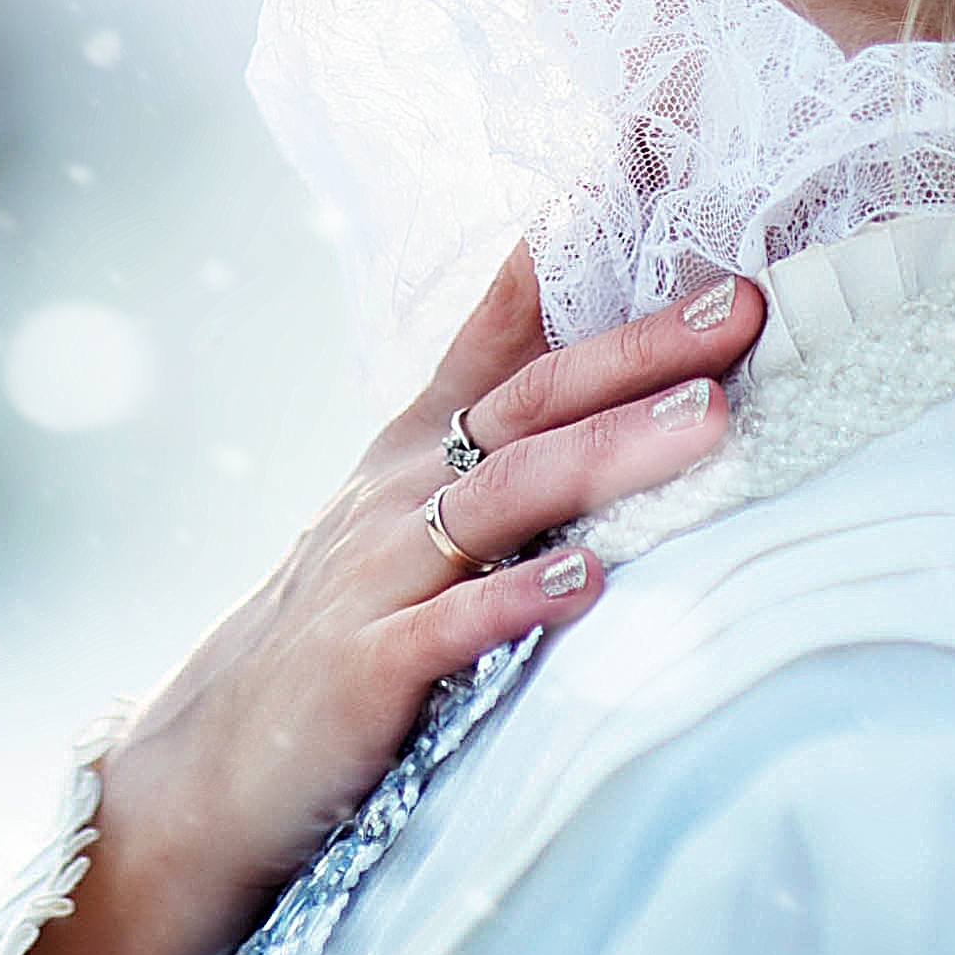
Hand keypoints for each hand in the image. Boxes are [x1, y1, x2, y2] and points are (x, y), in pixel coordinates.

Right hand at [14, 250, 762, 954]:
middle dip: (641, 351)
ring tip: (708, 420)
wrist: (212, 765)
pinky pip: (451, 628)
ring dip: (612, 455)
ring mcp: (380, 578)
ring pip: (507, 499)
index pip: (504, 341)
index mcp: (414, 448)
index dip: (573, 268)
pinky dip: (517, 601)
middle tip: (742, 310)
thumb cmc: (337, 621)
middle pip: (533, 406)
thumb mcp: (399, 497)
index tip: (653, 189)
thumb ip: (476, 399)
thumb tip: (544, 286)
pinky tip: (587, 583)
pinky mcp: (368, 670)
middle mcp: (399, 493)